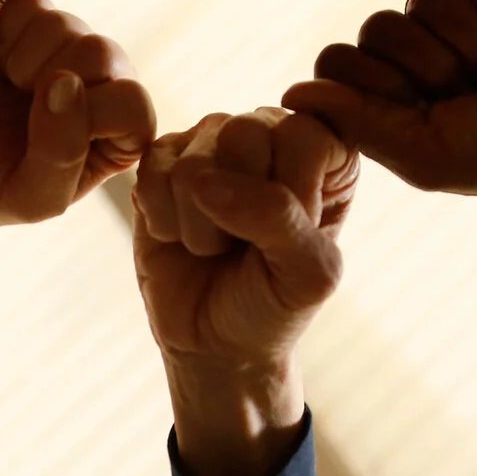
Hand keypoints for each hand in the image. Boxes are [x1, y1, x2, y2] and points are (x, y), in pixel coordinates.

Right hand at [0, 6, 152, 237]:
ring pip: (62, 23)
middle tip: (21, 109)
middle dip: (47, 83)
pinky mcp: (26, 25)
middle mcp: (105, 80)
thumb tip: (64, 82)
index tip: (44, 137)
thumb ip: (61, 153)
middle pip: (99, 52)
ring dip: (19, 60)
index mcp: (124, 129)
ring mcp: (66, 47)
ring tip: (6, 90)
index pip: (132, 102)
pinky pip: (24, 5)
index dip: (85, 116)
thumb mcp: (34, 198)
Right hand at [133, 108, 355, 371]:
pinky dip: (164, 222)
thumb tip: (205, 181)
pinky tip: (179, 236)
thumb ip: (279, 218)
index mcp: (324, 151)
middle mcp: (270, 132)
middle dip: (240, 211)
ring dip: (199, 226)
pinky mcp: (162, 159)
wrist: (217, 343)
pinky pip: (151, 172)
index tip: (291, 241)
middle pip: (244, 132)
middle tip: (246, 244)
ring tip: (215, 246)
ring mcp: (212, 139)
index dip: (291, 199)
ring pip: (193, 161)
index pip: (304, 136)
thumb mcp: (307, 274)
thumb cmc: (275, 304)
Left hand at [283, 0, 476, 201]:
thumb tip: (291, 92)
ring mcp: (445, 20)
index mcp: (381, 96)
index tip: (417, 112)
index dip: (375, 83)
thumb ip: (360, 123)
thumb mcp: (427, 155)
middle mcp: (406, 54)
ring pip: (425, 1)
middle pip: (378, 28)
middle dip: (430, 67)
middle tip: (469, 95)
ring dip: (471, 46)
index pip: (337, 62)